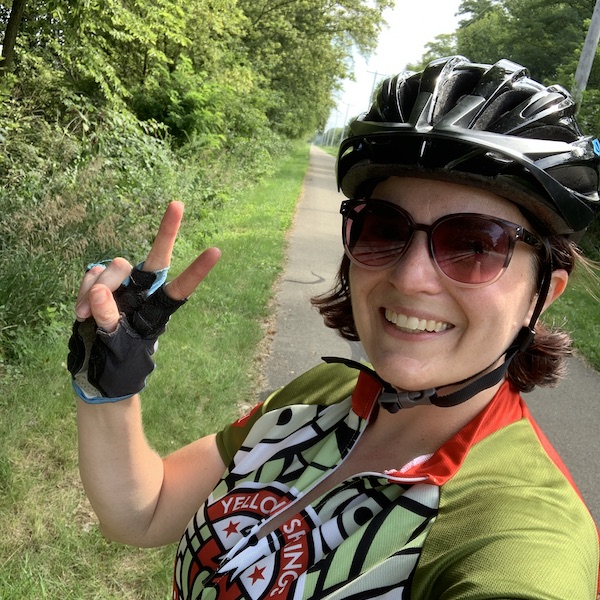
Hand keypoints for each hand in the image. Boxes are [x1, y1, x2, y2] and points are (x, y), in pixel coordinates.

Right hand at [69, 201, 220, 401]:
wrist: (93, 370)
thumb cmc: (117, 363)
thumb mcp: (116, 347)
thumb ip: (109, 319)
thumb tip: (98, 290)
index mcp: (158, 309)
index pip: (181, 287)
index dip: (197, 270)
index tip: (216, 251)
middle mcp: (144, 291)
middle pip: (156, 257)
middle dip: (167, 231)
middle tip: (178, 205)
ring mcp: (121, 286)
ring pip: (114, 268)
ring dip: (98, 288)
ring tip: (87, 316)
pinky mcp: (98, 285)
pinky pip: (91, 275)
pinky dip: (82, 292)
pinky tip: (81, 313)